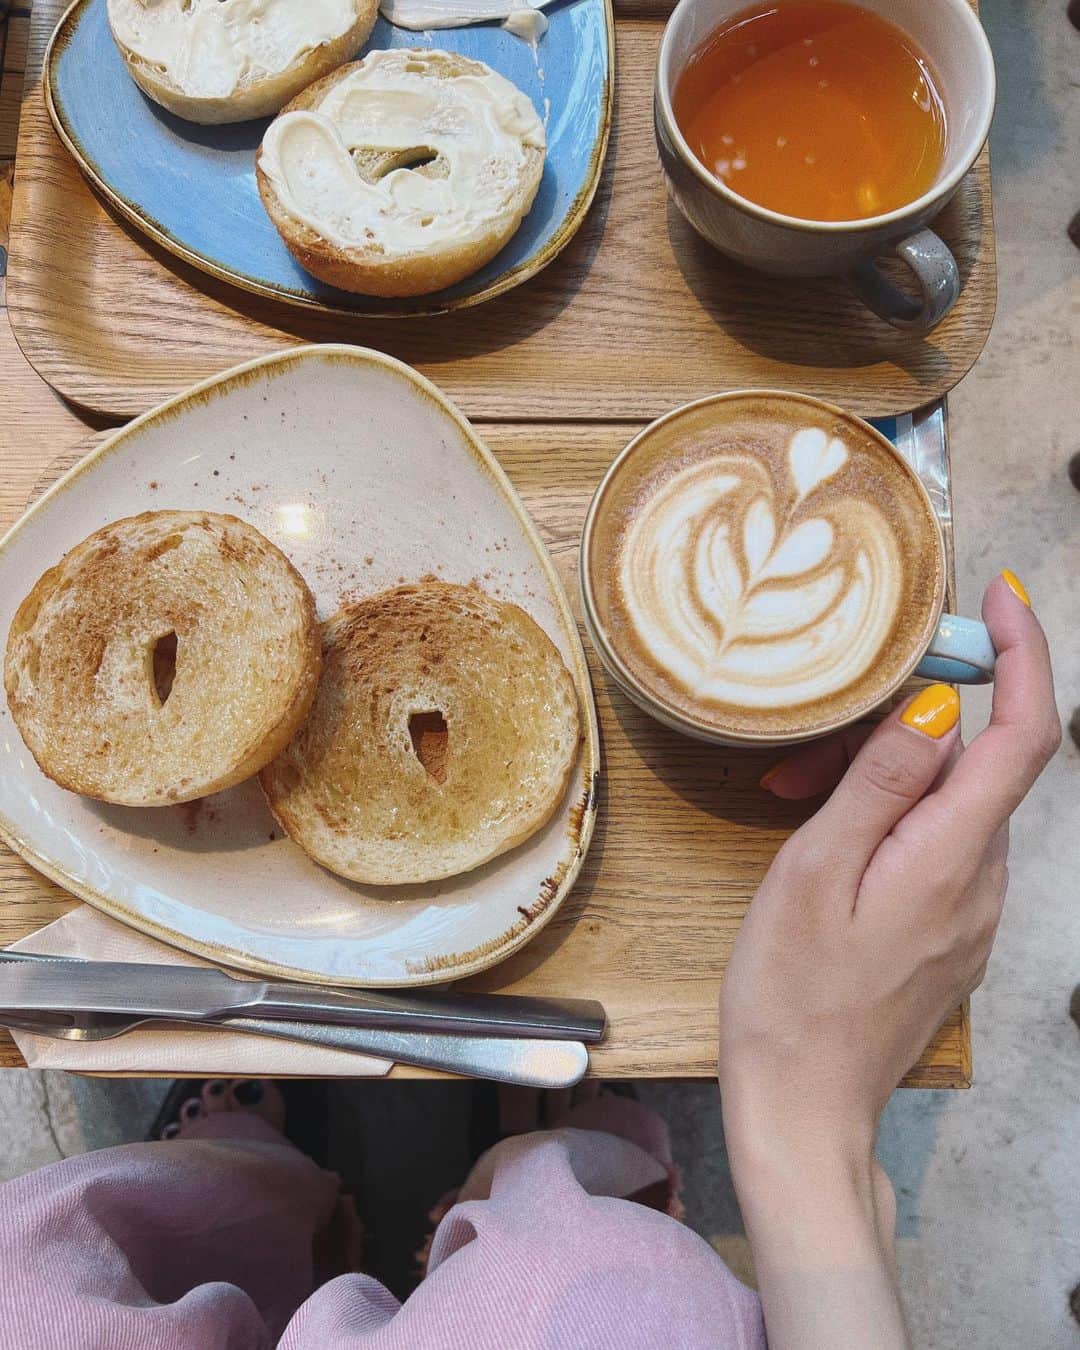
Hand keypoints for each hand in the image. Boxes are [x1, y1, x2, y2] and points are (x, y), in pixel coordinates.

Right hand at [718, 574, 1058, 1347]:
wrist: (803, 1109)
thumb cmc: (790, 996)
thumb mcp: (814, 874)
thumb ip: (880, 785)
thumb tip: (937, 708)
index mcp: (954, 858)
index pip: (1025, 733)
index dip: (1025, 654)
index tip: (1000, 597)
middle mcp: (983, 880)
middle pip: (970, 762)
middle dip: (896, 729)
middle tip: (803, 753)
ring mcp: (971, 910)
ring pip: (944, 802)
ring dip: (877, 778)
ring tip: (792, 800)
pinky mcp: (949, 929)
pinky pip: (933, 844)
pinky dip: (884, 819)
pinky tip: (823, 840)